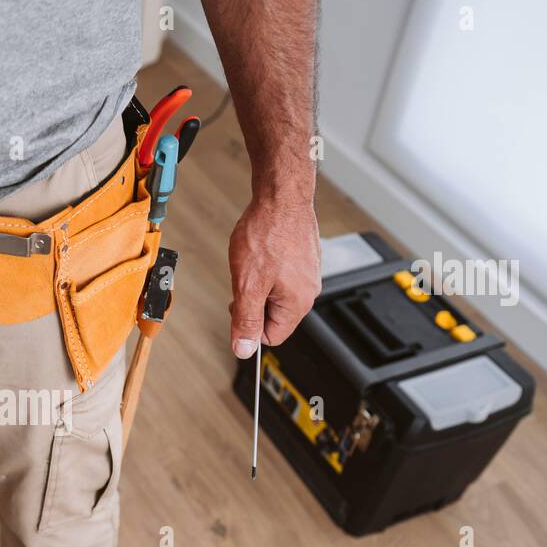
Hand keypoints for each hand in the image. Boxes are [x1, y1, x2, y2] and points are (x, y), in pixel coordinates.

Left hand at [227, 194, 320, 358]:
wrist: (281, 197)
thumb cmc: (268, 234)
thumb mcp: (247, 285)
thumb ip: (246, 320)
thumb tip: (244, 349)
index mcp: (297, 303)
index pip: (271, 336)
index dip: (249, 326)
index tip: (238, 307)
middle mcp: (308, 291)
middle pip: (273, 316)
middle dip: (253, 302)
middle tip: (243, 281)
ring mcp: (308, 274)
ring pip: (275, 294)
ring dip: (258, 284)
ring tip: (253, 262)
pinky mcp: (304, 259)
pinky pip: (281, 276)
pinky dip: (266, 268)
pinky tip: (262, 252)